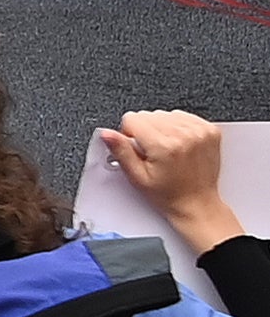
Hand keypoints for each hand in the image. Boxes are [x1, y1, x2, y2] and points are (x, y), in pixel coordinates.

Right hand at [101, 108, 246, 251]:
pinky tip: (178, 144)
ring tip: (167, 149)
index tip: (138, 149)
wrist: (197, 202)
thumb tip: (107, 134)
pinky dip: (178, 127)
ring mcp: (199, 132)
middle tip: (153, 153)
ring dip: (162, 128)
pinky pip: (184, 116)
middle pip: (149, 115)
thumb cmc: (169, 194)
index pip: (133, 119)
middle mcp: (183, 136)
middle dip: (146, 131)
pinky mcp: (209, 130)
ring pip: (166, 114)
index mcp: (164, 147)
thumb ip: (121, 151)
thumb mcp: (137, 177)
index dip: (129, 134)